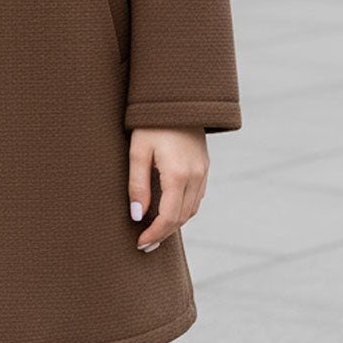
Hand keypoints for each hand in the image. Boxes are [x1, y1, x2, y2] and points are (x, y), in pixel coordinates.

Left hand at [127, 126, 208, 250]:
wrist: (178, 98)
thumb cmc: (151, 122)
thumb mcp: (138, 151)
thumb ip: (137, 185)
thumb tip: (137, 216)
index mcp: (178, 174)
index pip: (168, 217)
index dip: (154, 234)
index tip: (140, 243)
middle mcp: (195, 176)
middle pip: (181, 218)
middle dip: (163, 234)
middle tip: (145, 244)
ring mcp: (203, 171)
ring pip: (191, 209)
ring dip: (174, 223)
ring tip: (154, 231)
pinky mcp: (204, 166)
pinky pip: (196, 197)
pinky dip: (183, 209)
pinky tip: (168, 210)